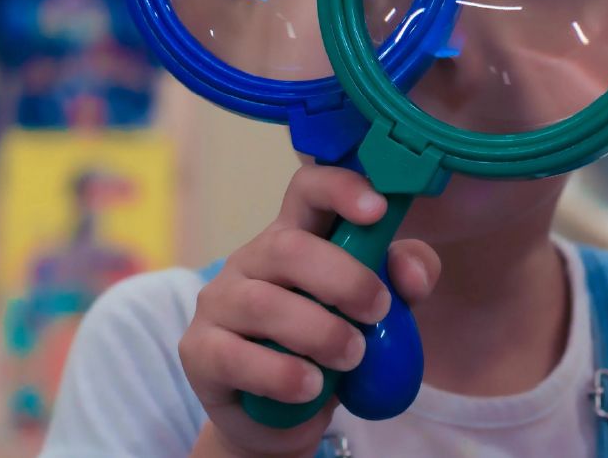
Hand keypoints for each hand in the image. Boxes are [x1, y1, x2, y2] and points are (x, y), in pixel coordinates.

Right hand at [179, 163, 439, 457]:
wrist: (283, 418)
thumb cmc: (331, 347)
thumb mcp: (380, 312)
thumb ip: (405, 282)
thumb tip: (409, 272)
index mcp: (298, 235)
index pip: (309, 189)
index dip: (341, 188)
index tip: (378, 210)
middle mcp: (253, 259)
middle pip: (289, 246)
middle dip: (343, 278)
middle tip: (377, 312)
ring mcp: (220, 302)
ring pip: (262, 303)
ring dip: (318, 331)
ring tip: (352, 357)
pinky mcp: (198, 352)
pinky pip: (233, 356)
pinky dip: (280, 374)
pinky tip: (310, 387)